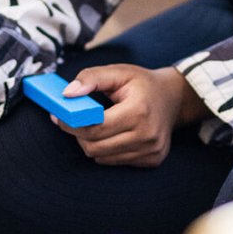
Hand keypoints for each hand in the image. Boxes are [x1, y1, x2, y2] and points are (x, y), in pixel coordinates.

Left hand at [57, 64, 205, 167]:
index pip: (96, 127)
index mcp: (139, 111)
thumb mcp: (118, 72)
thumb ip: (91, 78)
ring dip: (90, 143)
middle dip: (77, 134)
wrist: (174, 98)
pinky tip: (110, 134)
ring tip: (91, 125)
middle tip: (70, 120)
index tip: (58, 115)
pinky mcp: (152, 160)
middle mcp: (148, 135)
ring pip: (102, 157)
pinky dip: (105, 150)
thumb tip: (67, 94)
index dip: (72, 123)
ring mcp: (151, 151)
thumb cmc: (143, 84)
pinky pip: (115, 161)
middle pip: (96, 146)